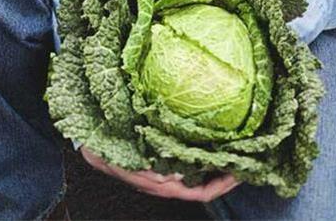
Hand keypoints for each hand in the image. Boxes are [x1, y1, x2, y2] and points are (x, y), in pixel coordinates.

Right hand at [80, 147, 239, 201]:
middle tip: (244, 160)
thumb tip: (178, 177)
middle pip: (204, 184)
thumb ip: (153, 173)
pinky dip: (198, 157)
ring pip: (196, 175)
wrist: (91, 149)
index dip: (222, 186)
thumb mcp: (131, 163)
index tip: (240, 174)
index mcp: (163, 185)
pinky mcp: (160, 163)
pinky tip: (204, 142)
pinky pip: (185, 163)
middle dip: (224, 175)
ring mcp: (164, 174)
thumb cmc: (109, 154)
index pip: (201, 192)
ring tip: (230, 152)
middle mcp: (167, 182)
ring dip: (214, 166)